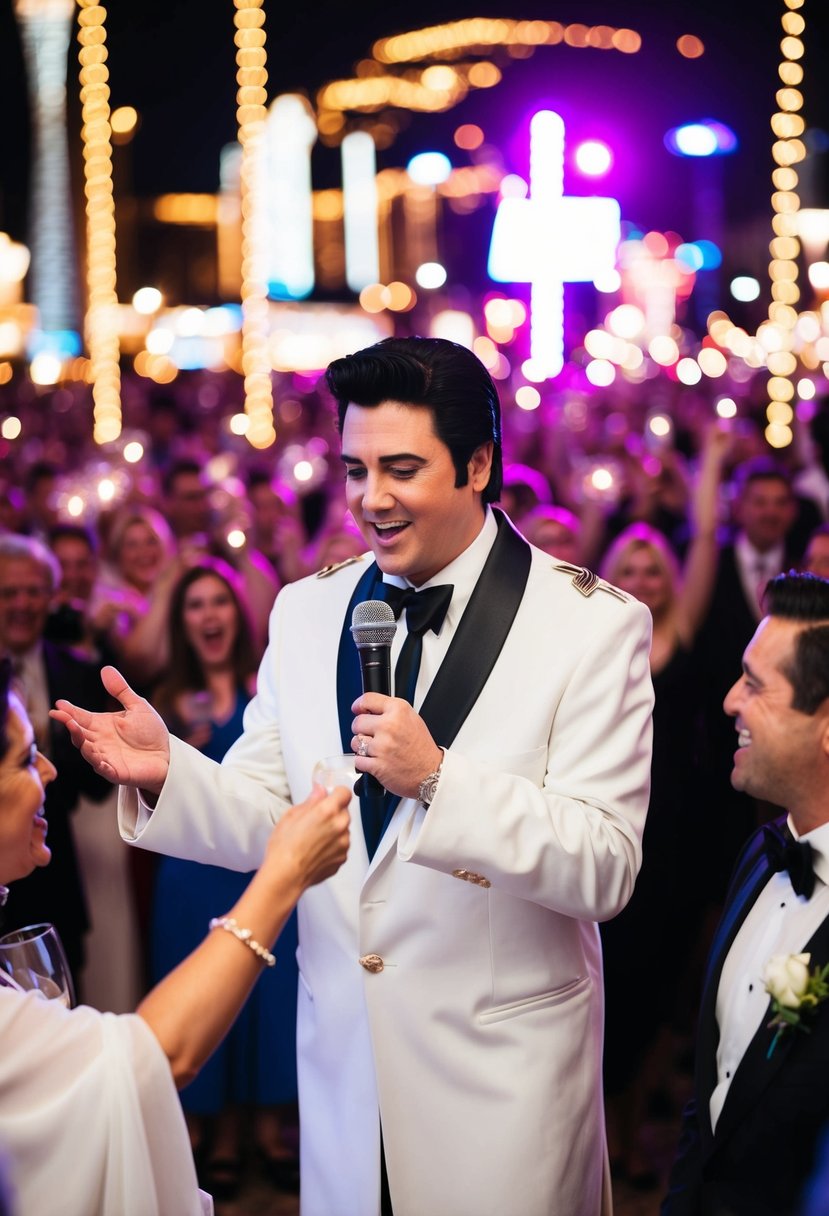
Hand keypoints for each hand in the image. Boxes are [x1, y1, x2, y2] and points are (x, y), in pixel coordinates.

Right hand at [50, 665, 170, 793]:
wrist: (168, 756)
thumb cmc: (150, 733)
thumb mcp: (137, 706)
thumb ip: (121, 690)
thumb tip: (105, 668)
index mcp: (102, 725)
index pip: (81, 717)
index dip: (69, 711)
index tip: (59, 704)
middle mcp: (99, 741)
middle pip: (79, 733)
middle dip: (69, 724)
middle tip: (60, 715)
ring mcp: (106, 757)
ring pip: (87, 750)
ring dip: (80, 741)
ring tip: (75, 729)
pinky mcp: (116, 772)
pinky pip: (102, 768)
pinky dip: (97, 762)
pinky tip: (93, 754)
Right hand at [264, 785, 350, 890]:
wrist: (286, 876)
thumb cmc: (284, 848)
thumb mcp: (291, 815)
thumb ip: (310, 801)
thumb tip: (319, 791)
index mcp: (328, 811)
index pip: (345, 793)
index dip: (336, 793)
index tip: (330, 797)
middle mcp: (340, 826)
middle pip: (344, 811)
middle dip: (333, 813)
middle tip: (315, 821)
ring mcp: (343, 843)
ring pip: (343, 829)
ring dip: (333, 830)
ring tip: (313, 839)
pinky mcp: (342, 858)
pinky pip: (341, 845)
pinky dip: (332, 846)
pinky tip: (316, 850)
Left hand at [350, 693, 442, 799]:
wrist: (431, 773)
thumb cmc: (422, 748)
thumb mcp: (412, 719)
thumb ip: (390, 711)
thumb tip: (368, 709)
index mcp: (399, 711)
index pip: (367, 700)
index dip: (359, 705)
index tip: (357, 709)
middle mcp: (389, 726)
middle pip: (357, 722)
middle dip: (361, 730)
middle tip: (372, 735)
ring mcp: (382, 746)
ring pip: (355, 742)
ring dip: (362, 748)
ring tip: (377, 750)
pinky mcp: (377, 765)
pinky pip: (357, 760)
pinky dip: (364, 763)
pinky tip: (377, 761)